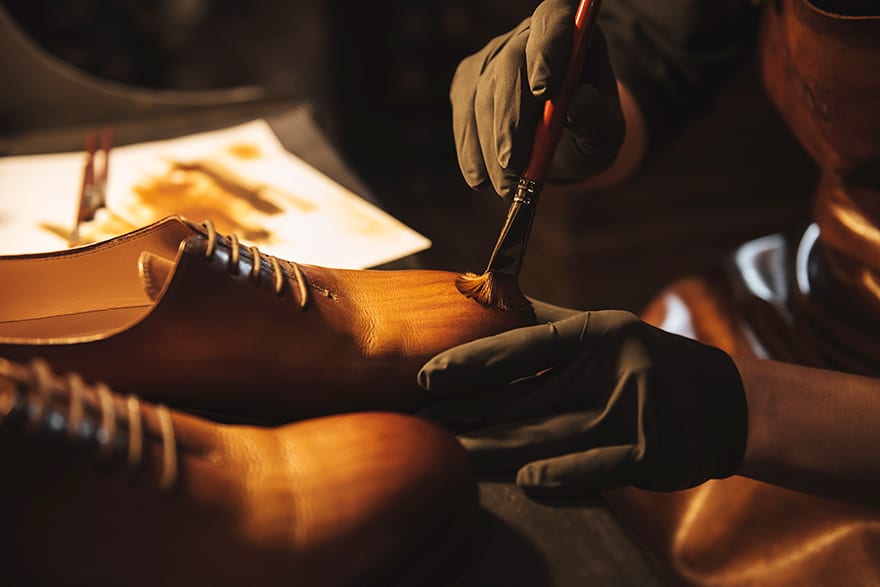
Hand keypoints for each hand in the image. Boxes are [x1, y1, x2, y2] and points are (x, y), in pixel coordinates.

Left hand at [418, 310, 747, 495]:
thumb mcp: (603, 330)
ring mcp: (635, 410)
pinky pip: (597, 467)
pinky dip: (561, 475)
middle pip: (527, 394)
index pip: (523, 345)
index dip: (472, 360)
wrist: (724, 404)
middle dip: (468, 410)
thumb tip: (488, 299)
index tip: (426, 376)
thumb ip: (546, 322)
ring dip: (495, 448)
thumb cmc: (646, 361)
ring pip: (551, 434)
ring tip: (450, 452)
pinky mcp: (653, 454)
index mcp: (597, 331)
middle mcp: (614, 366)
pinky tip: (524, 481)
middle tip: (421, 421)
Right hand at [450, 0, 624, 197]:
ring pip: (483, 95)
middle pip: (511, 65)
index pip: (554, 20)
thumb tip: (577, 104)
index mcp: (571, 32)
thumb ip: (597, 118)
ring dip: (491, 145)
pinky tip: (480, 180)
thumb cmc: (589, 130)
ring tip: (506, 186)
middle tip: (514, 164)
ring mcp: (493, 59)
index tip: (544, 90)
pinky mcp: (468, 84)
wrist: (564, 145)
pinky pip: (463, 116)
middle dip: (511, 118)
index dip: (547, 48)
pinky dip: (470, 152)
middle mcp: (526, 37)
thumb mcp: (606, 132)